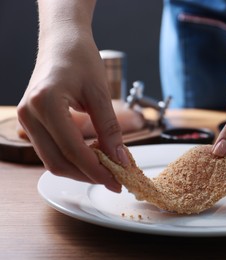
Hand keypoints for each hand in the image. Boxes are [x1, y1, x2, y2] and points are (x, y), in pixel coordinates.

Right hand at [17, 32, 125, 191]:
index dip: (97, 170)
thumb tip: (121, 160)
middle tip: (114, 179)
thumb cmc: (80, 58)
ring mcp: (27, 120)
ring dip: (79, 170)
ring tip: (106, 168)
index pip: (73, 150)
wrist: (62, 40)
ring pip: (52, 160)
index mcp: (46, 104)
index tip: (117, 181)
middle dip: (88, 175)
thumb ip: (110, 129)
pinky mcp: (32, 122)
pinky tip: (92, 156)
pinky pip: (50, 150)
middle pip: (58, 162)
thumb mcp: (100, 93)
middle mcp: (30, 115)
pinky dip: (71, 158)